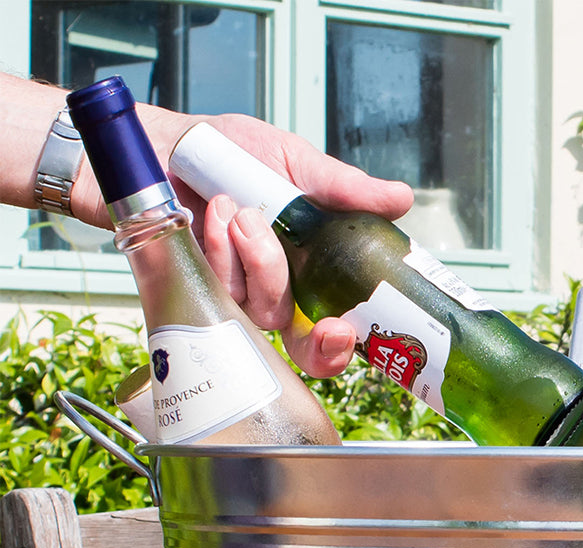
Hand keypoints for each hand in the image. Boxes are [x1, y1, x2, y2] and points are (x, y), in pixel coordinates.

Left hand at [169, 114, 412, 377]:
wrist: (161, 143)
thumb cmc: (226, 153)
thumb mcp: (294, 164)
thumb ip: (345, 189)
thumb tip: (401, 199)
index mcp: (307, 274)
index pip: (331, 333)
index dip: (341, 347)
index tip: (347, 333)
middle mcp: (273, 295)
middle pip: (302, 349)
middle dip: (318, 342)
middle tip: (331, 326)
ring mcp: (234, 298)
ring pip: (265, 310)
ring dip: (261, 260)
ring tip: (241, 208)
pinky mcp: (195, 290)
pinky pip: (222, 289)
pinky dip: (222, 249)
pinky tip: (215, 214)